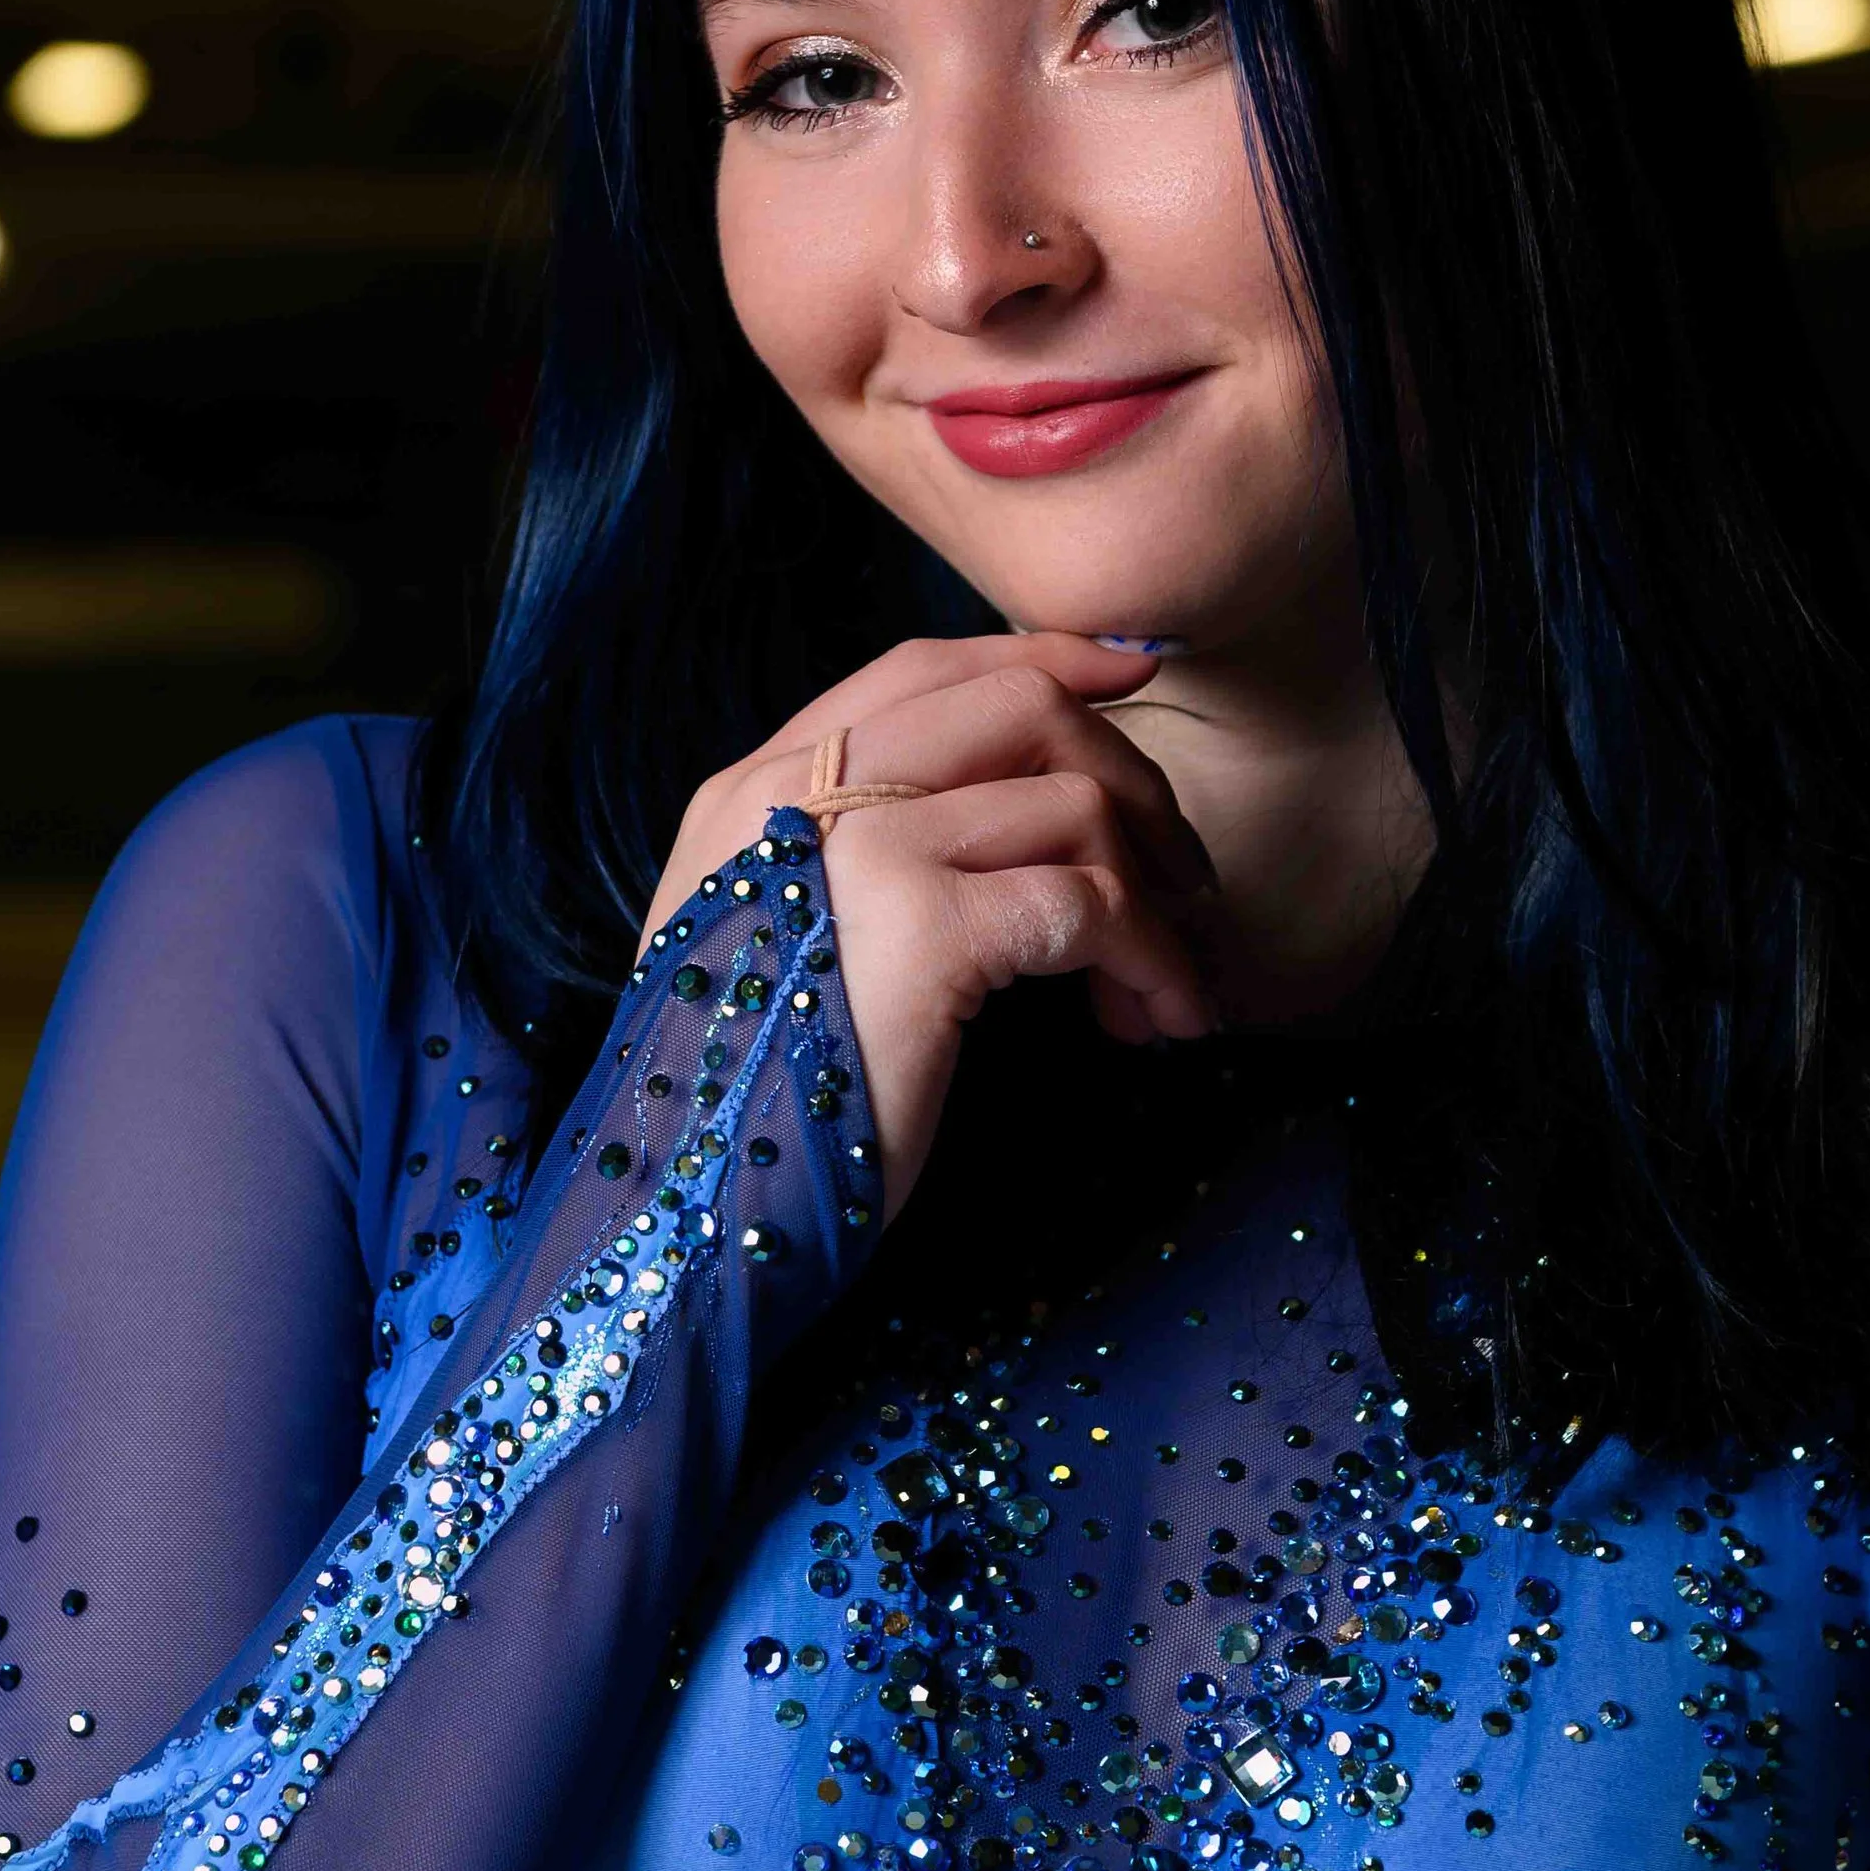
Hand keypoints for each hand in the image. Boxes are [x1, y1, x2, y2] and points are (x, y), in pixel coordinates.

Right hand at [643, 631, 1218, 1224]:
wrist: (689, 1212)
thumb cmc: (746, 1105)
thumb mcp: (777, 945)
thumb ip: (850, 863)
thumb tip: (1009, 822)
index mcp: (755, 791)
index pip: (923, 668)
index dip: (1043, 658)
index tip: (1132, 673)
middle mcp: (797, 793)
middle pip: (1017, 706)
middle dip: (1130, 777)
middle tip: (1179, 880)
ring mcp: (859, 850)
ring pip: (1074, 801)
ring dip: (1155, 894)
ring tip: (1163, 985)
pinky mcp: (923, 928)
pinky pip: (1090, 902)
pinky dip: (1152, 958)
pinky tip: (1156, 1020)